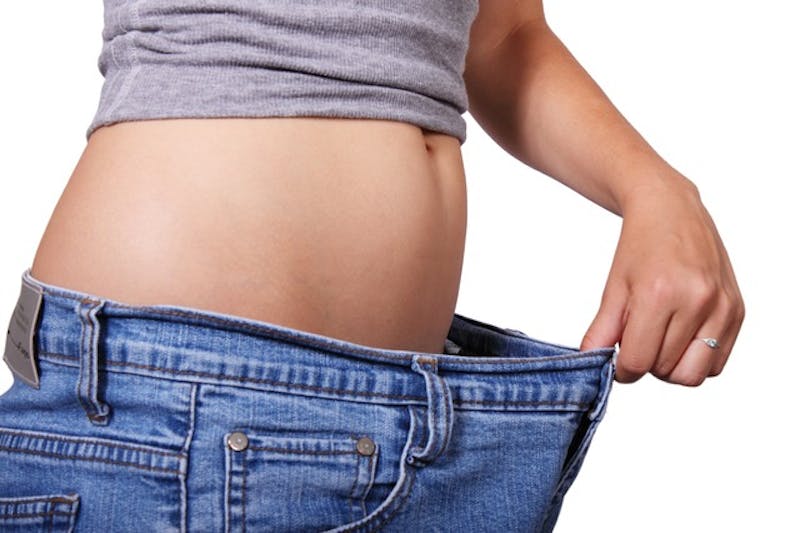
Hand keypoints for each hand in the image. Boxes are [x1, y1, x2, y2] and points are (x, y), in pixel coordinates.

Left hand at [579, 177, 744, 385]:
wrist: (671, 211)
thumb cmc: (640, 247)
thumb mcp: (613, 288)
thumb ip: (601, 331)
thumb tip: (592, 363)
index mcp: (660, 294)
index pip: (639, 361)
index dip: (622, 368)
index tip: (617, 360)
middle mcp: (696, 301)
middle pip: (665, 371)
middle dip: (646, 363)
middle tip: (639, 339)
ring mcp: (722, 307)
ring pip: (693, 375)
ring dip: (672, 368)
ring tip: (660, 340)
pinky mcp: (737, 311)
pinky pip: (716, 363)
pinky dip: (696, 361)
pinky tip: (682, 337)